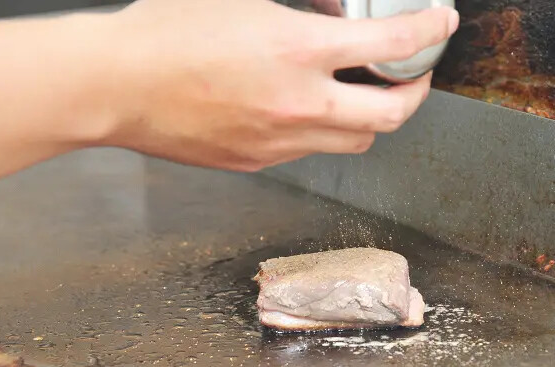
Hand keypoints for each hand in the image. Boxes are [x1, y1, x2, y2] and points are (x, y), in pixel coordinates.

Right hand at [103, 0, 458, 170]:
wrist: (115, 85)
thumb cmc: (165, 31)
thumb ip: (301, 7)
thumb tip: (334, 14)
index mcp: (297, 51)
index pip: (391, 43)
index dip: (428, 31)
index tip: (439, 23)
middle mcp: (299, 104)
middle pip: (390, 116)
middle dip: (413, 92)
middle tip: (411, 73)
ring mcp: (280, 142)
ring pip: (355, 142)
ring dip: (371, 118)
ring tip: (361, 92)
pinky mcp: (258, 162)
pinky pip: (311, 151)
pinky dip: (324, 130)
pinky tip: (306, 108)